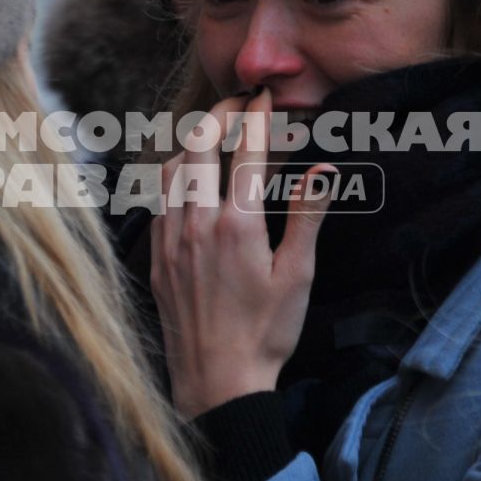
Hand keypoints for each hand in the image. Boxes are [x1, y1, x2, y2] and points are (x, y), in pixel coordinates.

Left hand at [151, 89, 335, 419]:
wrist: (217, 384)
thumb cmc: (265, 334)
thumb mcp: (297, 275)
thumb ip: (307, 216)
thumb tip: (323, 170)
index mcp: (238, 225)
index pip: (247, 151)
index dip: (257, 115)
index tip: (266, 96)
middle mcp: (197, 224)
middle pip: (199, 144)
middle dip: (219, 114)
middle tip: (239, 104)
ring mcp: (171, 239)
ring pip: (172, 167)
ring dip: (192, 141)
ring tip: (214, 134)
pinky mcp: (157, 256)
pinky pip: (159, 199)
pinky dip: (175, 175)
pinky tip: (190, 179)